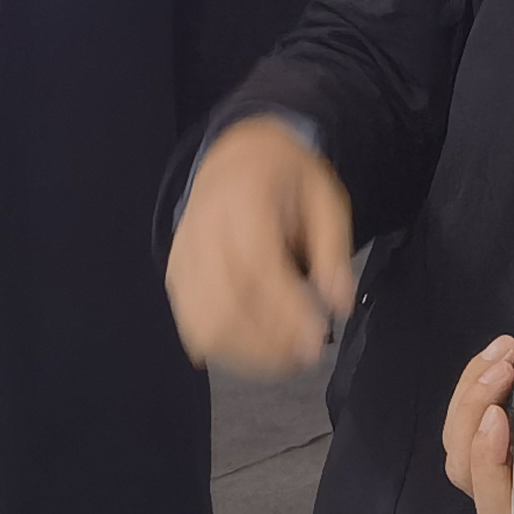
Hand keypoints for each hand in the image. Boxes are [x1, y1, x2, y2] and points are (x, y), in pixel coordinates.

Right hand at [167, 114, 353, 377]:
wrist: (236, 154)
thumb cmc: (285, 177)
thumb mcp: (324, 197)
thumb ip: (333, 250)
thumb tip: (339, 302)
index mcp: (245, 197)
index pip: (257, 264)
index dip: (284, 309)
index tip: (315, 340)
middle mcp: (204, 225)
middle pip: (225, 301)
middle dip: (267, 343)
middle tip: (306, 355)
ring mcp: (183, 251)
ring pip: (202, 321)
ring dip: (245, 353)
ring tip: (283, 359)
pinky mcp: (175, 271)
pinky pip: (189, 321)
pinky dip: (218, 346)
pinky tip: (250, 352)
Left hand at [443, 336, 513, 513]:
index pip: (505, 508)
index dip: (487, 464)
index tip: (498, 414)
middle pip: (473, 475)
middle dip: (472, 419)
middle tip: (501, 365)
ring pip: (473, 446)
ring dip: (475, 397)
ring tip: (503, 352)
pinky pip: (493, 423)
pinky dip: (490, 389)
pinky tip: (508, 356)